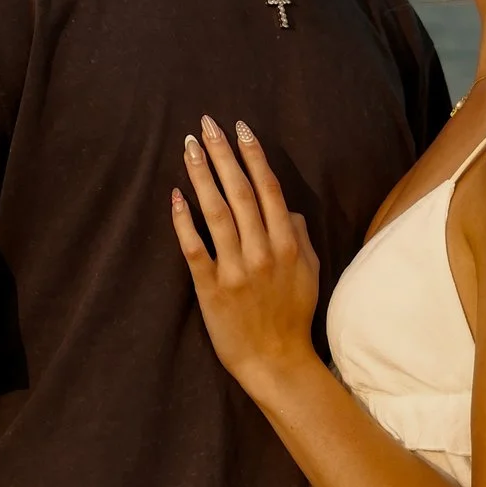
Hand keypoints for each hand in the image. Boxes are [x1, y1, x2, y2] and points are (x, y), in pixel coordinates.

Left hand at [170, 117, 321, 391]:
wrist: (275, 362)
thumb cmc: (293, 316)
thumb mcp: (310, 273)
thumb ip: (300, 236)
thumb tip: (285, 208)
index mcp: (287, 245)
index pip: (269, 189)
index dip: (254, 155)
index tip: (240, 128)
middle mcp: (262, 252)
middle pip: (240, 192)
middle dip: (223, 154)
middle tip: (206, 124)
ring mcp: (235, 270)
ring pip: (216, 213)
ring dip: (202, 176)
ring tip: (190, 147)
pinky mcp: (210, 288)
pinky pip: (194, 248)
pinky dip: (183, 221)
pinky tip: (175, 196)